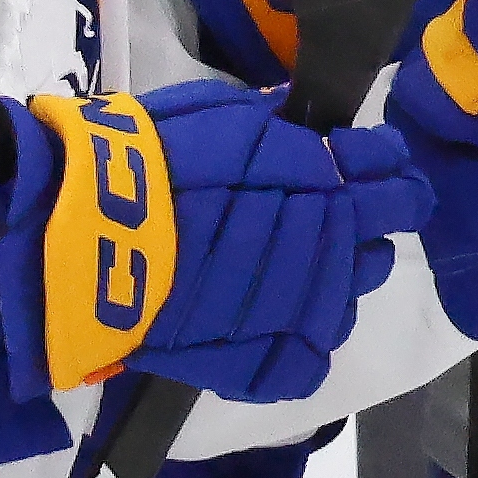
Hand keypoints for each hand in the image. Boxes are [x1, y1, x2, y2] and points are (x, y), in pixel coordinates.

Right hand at [0, 83, 430, 405]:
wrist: (85, 238)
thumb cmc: (144, 160)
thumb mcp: (218, 113)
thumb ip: (277, 125)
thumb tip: (309, 132)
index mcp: (323, 176)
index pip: (392, 174)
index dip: (388, 167)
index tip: (376, 165)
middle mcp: (328, 243)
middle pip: (381, 235)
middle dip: (368, 219)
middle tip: (336, 213)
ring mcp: (300, 309)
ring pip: (349, 298)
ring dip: (336, 278)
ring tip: (296, 267)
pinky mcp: (264, 364)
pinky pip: (309, 361)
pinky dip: (299, 343)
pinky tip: (274, 322)